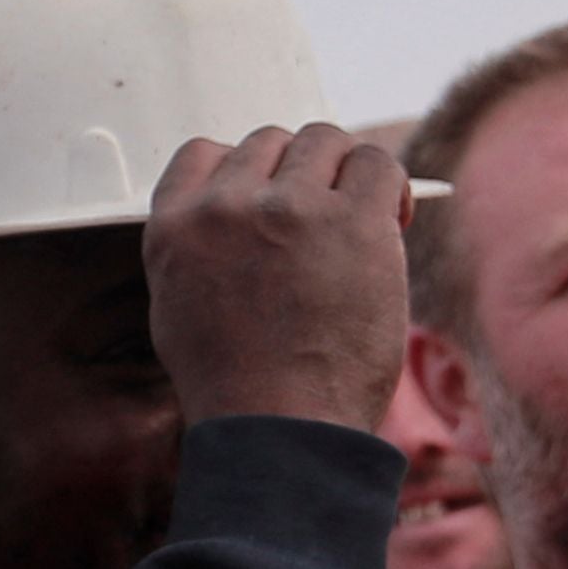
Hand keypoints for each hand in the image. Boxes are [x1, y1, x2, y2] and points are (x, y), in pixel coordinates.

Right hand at [145, 125, 413, 433]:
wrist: (280, 427)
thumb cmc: (236, 385)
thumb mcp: (177, 307)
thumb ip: (200, 246)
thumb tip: (240, 211)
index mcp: (175, 226)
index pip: (205, 153)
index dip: (246, 172)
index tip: (270, 200)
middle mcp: (226, 206)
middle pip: (271, 141)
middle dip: (298, 175)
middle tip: (321, 221)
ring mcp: (290, 209)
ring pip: (325, 141)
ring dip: (343, 173)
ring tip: (358, 220)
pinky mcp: (352, 221)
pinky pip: (378, 164)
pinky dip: (389, 184)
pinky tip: (392, 219)